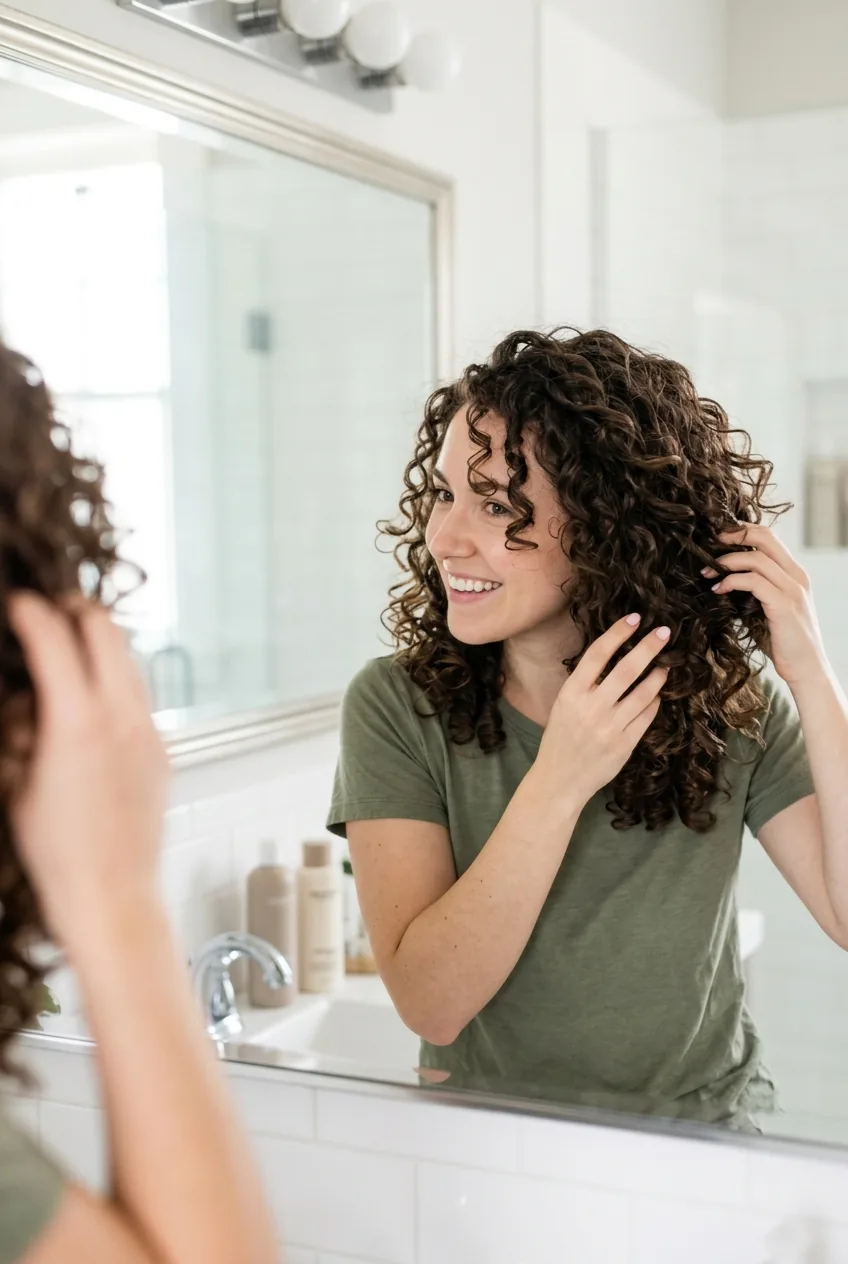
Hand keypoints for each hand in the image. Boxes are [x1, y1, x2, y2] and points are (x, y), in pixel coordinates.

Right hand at [8, 593, 168, 946]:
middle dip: (74, 610)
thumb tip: (27, 697)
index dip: (29, 612)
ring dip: (99, 644)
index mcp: (77, 721)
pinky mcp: (161, 750)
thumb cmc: (58, 853)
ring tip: (69, 652)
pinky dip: (115, 682)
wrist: (112, 894)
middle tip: (48, 611)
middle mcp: (121, 717)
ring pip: (128, 659)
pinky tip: (92, 704)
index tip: (16, 605)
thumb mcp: (16, 784)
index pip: (54, 638)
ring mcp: (148, 731)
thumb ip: (20, 729)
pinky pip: (139, 697)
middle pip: (105, 629)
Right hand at [534, 613, 669, 805]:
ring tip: (665, 665)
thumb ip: (585, 684)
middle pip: (626, 669)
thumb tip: (615, 656)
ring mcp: (609, 727)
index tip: (635, 618)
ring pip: (643, 693)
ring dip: (657, 675)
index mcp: (571, 693)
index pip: (597, 654)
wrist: (559, 780)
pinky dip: (654, 702)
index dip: (617, 633)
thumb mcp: (563, 705)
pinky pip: (646, 717)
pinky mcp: (624, 745)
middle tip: (664, 632)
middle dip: (648, 647)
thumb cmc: (561, 738)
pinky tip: (657, 695)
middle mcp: (591, 707)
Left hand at [705, 524, 827, 687]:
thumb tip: (721, 580)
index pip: (769, 537)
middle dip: (732, 535)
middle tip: (708, 544)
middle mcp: (796, 576)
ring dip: (726, 562)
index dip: (741, 531)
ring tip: (707, 573)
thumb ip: (754, 590)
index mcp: (794, 573)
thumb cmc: (784, 641)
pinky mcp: (784, 606)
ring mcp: (792, 590)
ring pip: (756, 558)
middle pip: (764, 537)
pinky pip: (754, 582)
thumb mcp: (768, 608)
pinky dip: (731, 581)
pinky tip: (718, 591)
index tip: (716, 539)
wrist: (806, 669)